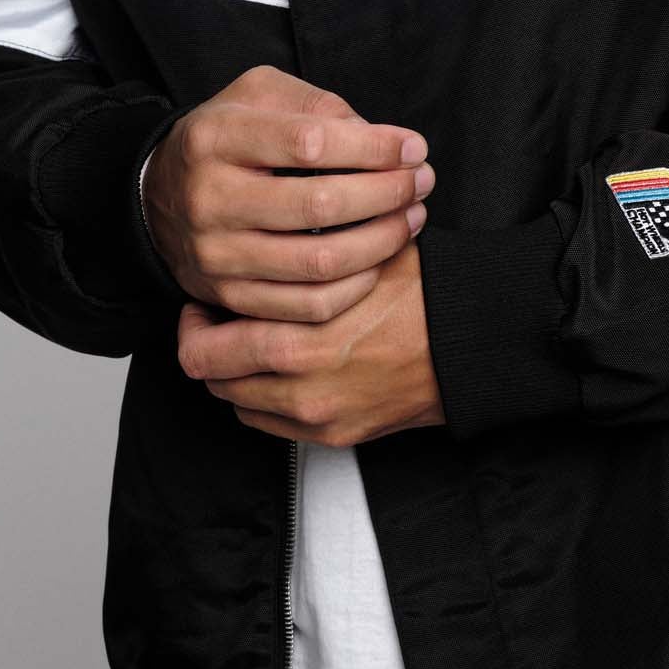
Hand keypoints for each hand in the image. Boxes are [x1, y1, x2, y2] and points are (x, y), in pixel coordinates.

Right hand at [142, 64, 434, 321]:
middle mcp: (209, 198)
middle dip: (387, 194)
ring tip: (410, 218)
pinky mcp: (227, 295)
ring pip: (318, 262)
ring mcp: (216, 254)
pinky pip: (305, 305)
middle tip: (421, 182)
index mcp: (215, 138)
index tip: (413, 147)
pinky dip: (354, 286)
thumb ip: (316, 104)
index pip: (309, 143)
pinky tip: (377, 260)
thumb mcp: (257, 95)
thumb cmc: (225, 138)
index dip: (373, 146)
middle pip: (319, 205)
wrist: (158, 196)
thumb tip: (380, 137)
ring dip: (381, 241)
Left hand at [177, 237, 443, 443]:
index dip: (195, 318)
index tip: (205, 303)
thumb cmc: (424, 295)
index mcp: (295, 336)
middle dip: (207, 347)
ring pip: (237, 403)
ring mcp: (315, 416)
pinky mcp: (334, 435)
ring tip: (253, 346)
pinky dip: (266, 400)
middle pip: (210, 378)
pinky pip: (272, 424)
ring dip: (236, 375)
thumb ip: (302, 254)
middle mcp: (297, 384)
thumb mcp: (356, 255)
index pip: (202, 342)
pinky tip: (284, 371)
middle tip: (216, 324)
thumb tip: (265, 233)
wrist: (474, 346)